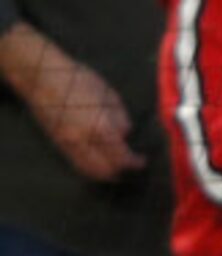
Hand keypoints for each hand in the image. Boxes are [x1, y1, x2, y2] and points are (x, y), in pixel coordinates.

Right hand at [4, 33, 143, 183]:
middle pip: (108, 170)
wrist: (40, 75)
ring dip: (106, 173)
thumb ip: (120, 118)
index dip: (135, 162)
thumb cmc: (76, 79)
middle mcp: (84, 141)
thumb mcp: (108, 94)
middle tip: (130, 164)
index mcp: (100, 127)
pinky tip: (98, 162)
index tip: (141, 159)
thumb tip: (125, 135)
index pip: (122, 157)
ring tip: (115, 167)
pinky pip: (77, 164)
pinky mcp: (57, 143)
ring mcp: (68, 144)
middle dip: (121, 170)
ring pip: (90, 171)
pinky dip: (91, 168)